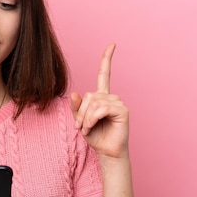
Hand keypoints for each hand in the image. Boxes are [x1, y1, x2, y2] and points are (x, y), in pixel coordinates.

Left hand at [71, 44, 128, 159]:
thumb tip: (74, 93)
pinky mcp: (122, 110)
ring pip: (93, 102)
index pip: (105, 74)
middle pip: (89, 95)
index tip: (112, 44)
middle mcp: (111, 97)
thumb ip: (76, 108)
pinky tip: (92, 125)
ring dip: (86, 118)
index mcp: (102, 97)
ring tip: (87, 128)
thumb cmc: (95, 136)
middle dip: (81, 112)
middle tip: (80, 127)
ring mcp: (118, 103)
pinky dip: (93, 118)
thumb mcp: (80, 121)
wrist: (106, 151)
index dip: (107, 59)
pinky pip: (102, 108)